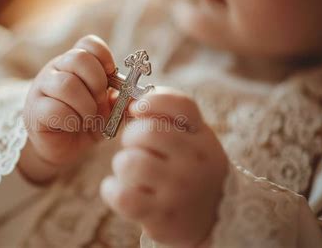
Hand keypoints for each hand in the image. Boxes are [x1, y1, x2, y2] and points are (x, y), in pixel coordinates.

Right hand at [21, 35, 114, 182]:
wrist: (62, 149)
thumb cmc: (85, 124)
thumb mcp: (109, 111)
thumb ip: (123, 102)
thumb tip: (139, 96)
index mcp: (76, 63)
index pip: (88, 43)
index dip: (104, 56)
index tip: (111, 76)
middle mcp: (56, 70)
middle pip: (78, 58)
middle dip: (97, 82)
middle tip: (101, 102)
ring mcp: (42, 88)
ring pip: (66, 84)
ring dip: (86, 105)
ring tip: (89, 118)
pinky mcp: (34, 110)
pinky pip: (54, 108)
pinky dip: (71, 119)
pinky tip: (73, 126)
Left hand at [100, 87, 228, 247]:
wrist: (210, 220)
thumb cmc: (190, 170)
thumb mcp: (191, 140)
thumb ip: (167, 118)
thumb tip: (125, 99)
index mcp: (202, 139)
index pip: (181, 105)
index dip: (152, 101)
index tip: (137, 109)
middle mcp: (195, 162)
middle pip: (146, 132)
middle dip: (130, 137)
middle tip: (135, 147)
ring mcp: (178, 190)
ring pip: (129, 163)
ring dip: (122, 165)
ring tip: (131, 172)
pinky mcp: (160, 215)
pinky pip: (121, 194)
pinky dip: (111, 190)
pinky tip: (121, 189)